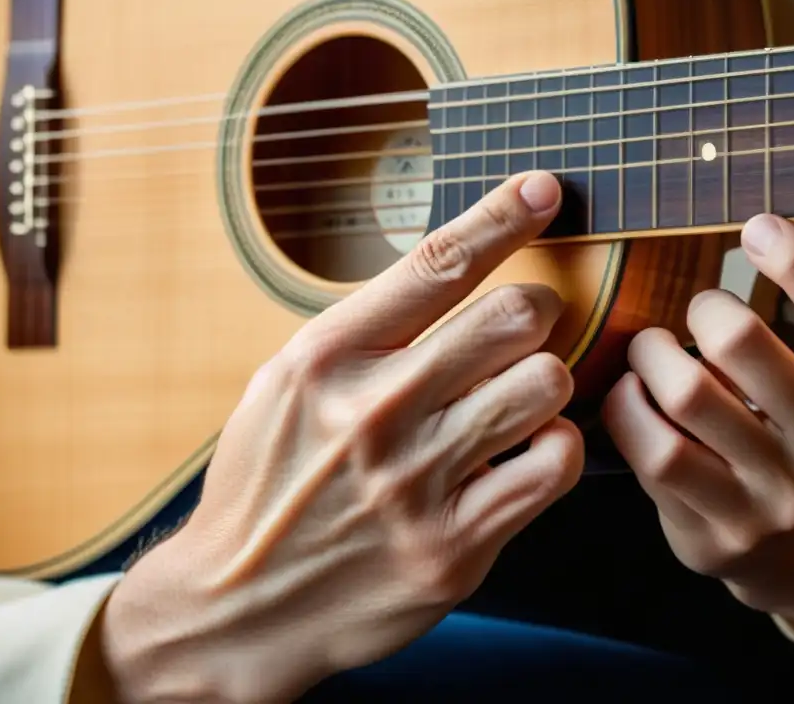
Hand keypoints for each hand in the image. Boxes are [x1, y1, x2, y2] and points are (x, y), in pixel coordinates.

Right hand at [99, 172, 583, 703]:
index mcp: (328, 358)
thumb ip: (364, 335)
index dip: (501, 216)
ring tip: (521, 398)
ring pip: (545, 384)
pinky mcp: (453, 546)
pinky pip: (553, 466)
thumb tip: (453, 275)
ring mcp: (417, 481)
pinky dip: (554, 450)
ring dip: (546, 382)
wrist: (238, 604)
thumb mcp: (286, 386)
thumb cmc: (269, 484)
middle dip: (536, 310)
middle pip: (514, 316)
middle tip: (524, 328)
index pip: (435, 264)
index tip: (541, 189)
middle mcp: (375, 410)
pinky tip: (526, 454)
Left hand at [602, 214, 793, 637]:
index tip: (755, 226)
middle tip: (692, 309)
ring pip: (686, 395)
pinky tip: (629, 395)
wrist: (790, 553)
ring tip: (649, 349)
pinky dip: (626, 408)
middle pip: (741, 343)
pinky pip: (653, 451)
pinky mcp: (717, 531)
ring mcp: (772, 499)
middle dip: (701, 308)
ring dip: (651, 354)